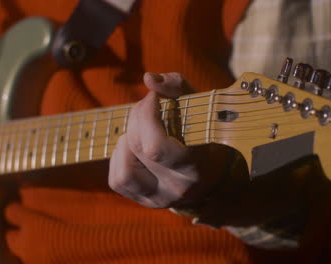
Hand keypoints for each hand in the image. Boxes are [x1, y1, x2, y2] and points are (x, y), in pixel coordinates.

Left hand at [108, 72, 228, 209]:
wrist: (213, 173)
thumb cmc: (204, 132)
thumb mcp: (199, 107)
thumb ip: (177, 87)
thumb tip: (148, 78)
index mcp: (195, 168)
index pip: (155, 146)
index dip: (146, 115)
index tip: (154, 97)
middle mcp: (176, 189)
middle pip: (138, 148)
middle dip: (137, 117)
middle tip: (149, 106)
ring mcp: (158, 199)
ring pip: (124, 169)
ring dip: (127, 142)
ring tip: (143, 131)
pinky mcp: (143, 201)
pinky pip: (117, 179)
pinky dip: (121, 158)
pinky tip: (136, 149)